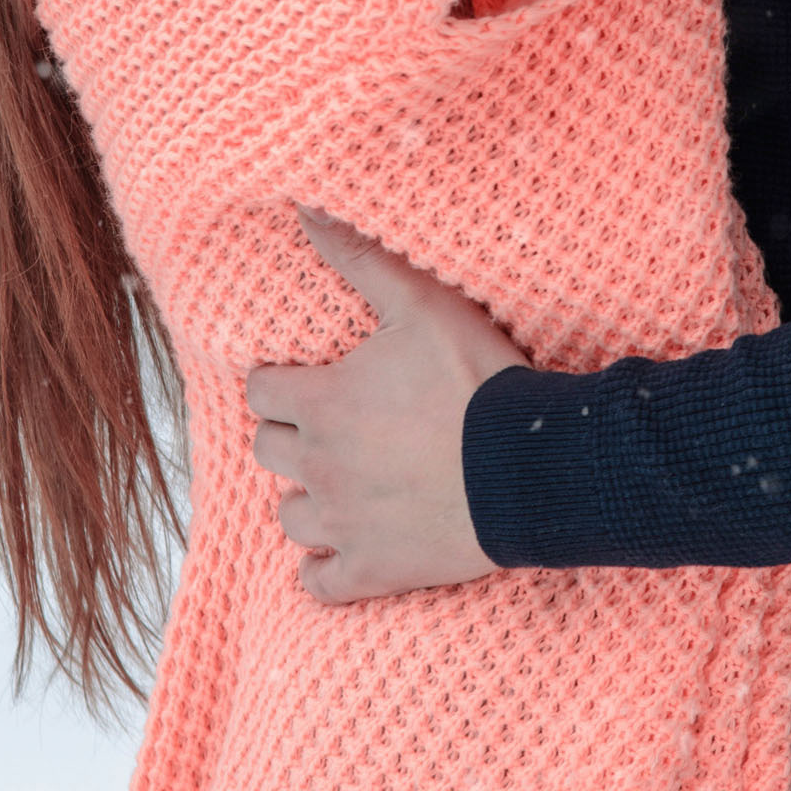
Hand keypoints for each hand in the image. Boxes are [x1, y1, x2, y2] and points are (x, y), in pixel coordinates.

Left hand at [246, 211, 527, 601]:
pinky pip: (320, 584)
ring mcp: (342, 524)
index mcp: (320, 402)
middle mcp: (317, 465)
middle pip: (267, 450)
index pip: (262, 390)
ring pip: (289, 516)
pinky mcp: (373, 570)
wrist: (529, 468)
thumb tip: (305, 206)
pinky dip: (322, 571)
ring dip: (306, 499)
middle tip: (326, 426)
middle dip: (288, 436)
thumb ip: (359, 256)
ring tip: (337, 485)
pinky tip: (341, 553)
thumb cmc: (475, 381)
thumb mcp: (420, 303)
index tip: (306, 380)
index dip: (281, 382)